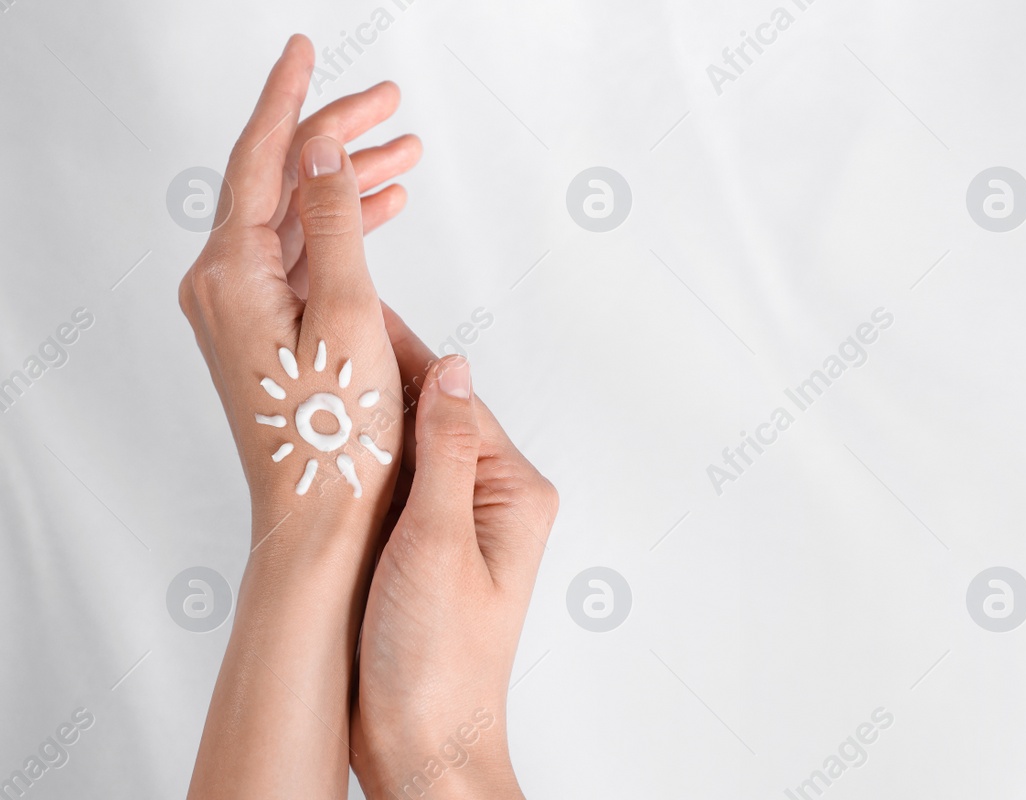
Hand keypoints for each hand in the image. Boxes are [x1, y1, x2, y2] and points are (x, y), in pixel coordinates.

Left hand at [182, 35, 420, 797]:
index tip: (307, 50)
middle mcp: (224, 285)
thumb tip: (325, 147)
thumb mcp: (346, 314)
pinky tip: (381, 212)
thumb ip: (337, 222)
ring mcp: (243, 310)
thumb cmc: (335, 437)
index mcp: (230, 274)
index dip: (290, 99)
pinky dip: (343, 228)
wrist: (321, 520)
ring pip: (296, 219)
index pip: (259, 159)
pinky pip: (302, 256)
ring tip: (405, 155)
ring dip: (349, 183)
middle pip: (279, 183)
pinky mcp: (268, 332)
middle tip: (391, 105)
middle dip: (337, 138)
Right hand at [349, 307, 557, 798]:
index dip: (400, 353)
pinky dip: (358, 460)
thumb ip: (442, 452)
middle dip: (378, 376)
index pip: (451, 399)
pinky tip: (322, 440)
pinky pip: (391, 487)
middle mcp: (489, 502)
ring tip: (313, 370)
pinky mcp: (421, 551)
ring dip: (364, 416)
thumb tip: (452, 369)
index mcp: (512, 492)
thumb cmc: (441, 661)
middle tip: (319, 325)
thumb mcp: (437, 543)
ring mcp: (454, 526)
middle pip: (429, 416)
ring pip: (406, 449)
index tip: (354, 306)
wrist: (423, 742)